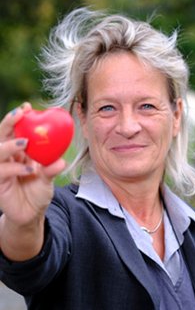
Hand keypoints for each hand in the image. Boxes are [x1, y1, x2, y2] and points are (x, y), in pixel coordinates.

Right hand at [0, 104, 67, 226]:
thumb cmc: (37, 191)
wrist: (30, 214)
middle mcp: (5, 158)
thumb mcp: (47, 178)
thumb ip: (51, 168)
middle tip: (20, 115)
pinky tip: (30, 169)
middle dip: (8, 124)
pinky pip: (2, 172)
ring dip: (10, 145)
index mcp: (16, 152)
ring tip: (25, 143)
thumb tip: (61, 160)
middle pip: (1, 136)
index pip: (13, 130)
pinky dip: (16, 169)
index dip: (17, 118)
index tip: (27, 107)